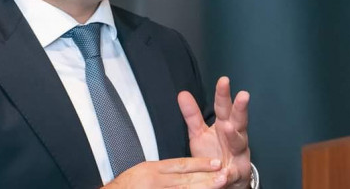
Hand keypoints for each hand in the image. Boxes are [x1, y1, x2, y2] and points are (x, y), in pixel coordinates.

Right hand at [103, 157, 227, 188]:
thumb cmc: (124, 186)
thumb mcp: (142, 171)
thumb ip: (161, 171)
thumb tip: (182, 171)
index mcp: (152, 170)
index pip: (180, 165)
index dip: (200, 164)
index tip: (216, 163)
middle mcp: (155, 181)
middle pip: (186, 180)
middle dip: (206, 178)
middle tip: (224, 175)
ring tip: (220, 185)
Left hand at [178, 77, 250, 188]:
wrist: (226, 180)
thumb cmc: (214, 153)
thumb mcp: (199, 133)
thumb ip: (192, 115)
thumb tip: (182, 94)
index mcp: (224, 124)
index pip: (223, 107)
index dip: (223, 94)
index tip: (223, 80)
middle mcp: (234, 136)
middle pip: (238, 119)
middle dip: (240, 108)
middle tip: (243, 95)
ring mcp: (238, 154)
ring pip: (239, 142)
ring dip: (234, 135)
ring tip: (228, 128)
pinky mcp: (237, 173)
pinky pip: (233, 173)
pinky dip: (230, 172)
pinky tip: (226, 172)